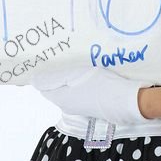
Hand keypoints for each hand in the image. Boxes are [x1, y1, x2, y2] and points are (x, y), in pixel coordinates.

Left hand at [31, 63, 153, 122]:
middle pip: (54, 87)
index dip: (42, 73)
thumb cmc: (100, 86)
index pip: (43, 86)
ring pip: (67, 88)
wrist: (128, 100)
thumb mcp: (75, 77)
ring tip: (73, 59)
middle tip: (60, 55)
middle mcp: (67, 104)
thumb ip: (54, 78)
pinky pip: (79, 90)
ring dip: (67, 76)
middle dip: (54, 74)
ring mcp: (80, 105)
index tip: (44, 58)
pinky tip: (87, 71)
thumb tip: (33, 80)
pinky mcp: (91, 104)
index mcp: (60, 98)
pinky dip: (78, 81)